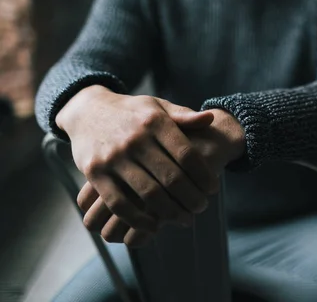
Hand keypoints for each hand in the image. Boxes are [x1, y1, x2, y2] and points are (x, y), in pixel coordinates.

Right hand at [77, 108, 245, 246]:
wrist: (87, 110)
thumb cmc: (132, 112)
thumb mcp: (158, 106)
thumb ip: (184, 116)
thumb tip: (210, 119)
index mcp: (154, 122)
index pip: (187, 155)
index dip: (203, 175)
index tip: (213, 188)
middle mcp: (135, 139)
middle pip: (172, 177)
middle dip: (192, 198)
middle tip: (202, 207)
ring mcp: (113, 157)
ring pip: (149, 194)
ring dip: (171, 212)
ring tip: (185, 219)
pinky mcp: (95, 174)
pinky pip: (119, 204)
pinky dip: (138, 220)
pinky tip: (153, 226)